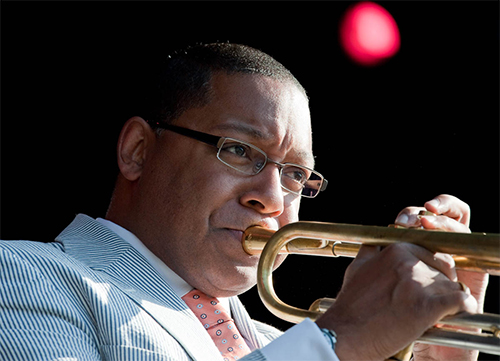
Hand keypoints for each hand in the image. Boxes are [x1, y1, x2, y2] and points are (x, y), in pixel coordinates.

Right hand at [315, 194, 478, 360]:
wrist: (345, 333)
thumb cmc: (350, 305)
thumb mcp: (357, 268)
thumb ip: (372, 251)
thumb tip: (379, 244)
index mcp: (395, 249)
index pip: (431, 253)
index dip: (433, 270)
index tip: (426, 285)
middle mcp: (408, 262)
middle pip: (445, 268)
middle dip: (443, 283)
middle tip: (432, 299)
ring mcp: (418, 283)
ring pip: (452, 285)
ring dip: (448, 299)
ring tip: (435, 312)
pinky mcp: (427, 306)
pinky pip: (461, 301)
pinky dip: (463, 308)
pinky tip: (451, 315)